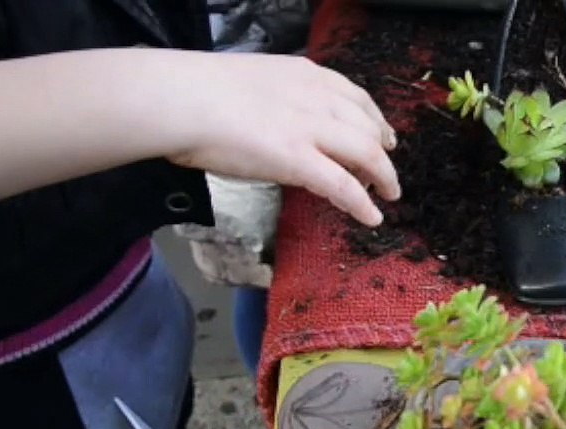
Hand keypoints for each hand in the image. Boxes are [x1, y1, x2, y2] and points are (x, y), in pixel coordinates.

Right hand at [165, 52, 399, 226]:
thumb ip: (277, 99)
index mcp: (303, 74)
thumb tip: (280, 123)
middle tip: (386, 171)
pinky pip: (343, 185)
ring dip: (384, 176)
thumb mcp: (252, 82)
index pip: (354, 96)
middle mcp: (315, 97)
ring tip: (389, 195)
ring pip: (367, 153)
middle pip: (367, 126)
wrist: (176, 98)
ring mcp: (309, 128)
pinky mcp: (297, 159)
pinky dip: (362, 203)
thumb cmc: (196, 91)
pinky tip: (372, 218)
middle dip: (383, 150)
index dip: (374, 119)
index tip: (382, 134)